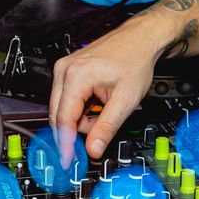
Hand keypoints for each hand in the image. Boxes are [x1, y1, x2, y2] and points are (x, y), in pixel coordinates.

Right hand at [49, 14, 172, 159]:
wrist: (140, 39)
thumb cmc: (135, 61)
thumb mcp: (125, 101)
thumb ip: (106, 128)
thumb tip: (93, 149)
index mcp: (76, 77)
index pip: (63, 119)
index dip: (65, 143)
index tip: (67, 160)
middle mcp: (64, 71)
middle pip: (59, 115)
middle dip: (77, 130)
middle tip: (98, 136)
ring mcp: (64, 68)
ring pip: (63, 108)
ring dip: (81, 118)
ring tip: (105, 110)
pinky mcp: (68, 70)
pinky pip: (67, 98)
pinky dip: (81, 107)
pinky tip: (98, 102)